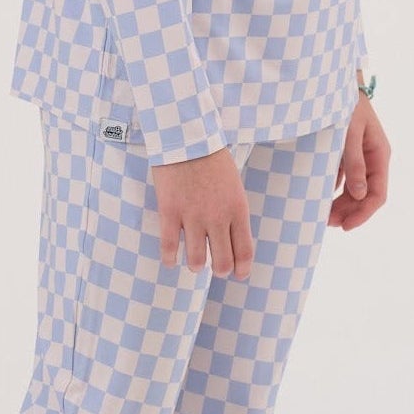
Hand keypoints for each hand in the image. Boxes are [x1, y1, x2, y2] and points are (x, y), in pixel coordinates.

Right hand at [151, 147, 251, 277]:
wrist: (186, 139)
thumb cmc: (212, 160)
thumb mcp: (234, 186)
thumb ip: (234, 212)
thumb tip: (231, 237)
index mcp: (238, 209)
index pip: (244, 251)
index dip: (242, 269)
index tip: (238, 274)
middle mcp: (218, 217)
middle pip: (222, 262)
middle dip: (220, 271)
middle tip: (215, 268)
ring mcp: (193, 216)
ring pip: (197, 261)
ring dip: (197, 266)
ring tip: (195, 262)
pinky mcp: (170, 212)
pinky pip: (169, 247)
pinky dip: (170, 259)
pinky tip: (171, 260)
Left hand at [330, 94, 387, 229]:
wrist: (334, 84)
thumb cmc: (346, 104)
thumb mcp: (350, 132)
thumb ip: (354, 162)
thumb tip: (359, 194)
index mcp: (379, 154)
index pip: (377, 194)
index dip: (363, 213)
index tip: (346, 226)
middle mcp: (372, 159)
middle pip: (365, 196)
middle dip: (349, 212)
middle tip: (327, 224)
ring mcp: (359, 157)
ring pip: (353, 190)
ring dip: (341, 205)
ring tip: (323, 216)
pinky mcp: (345, 154)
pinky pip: (342, 179)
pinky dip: (332, 190)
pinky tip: (319, 197)